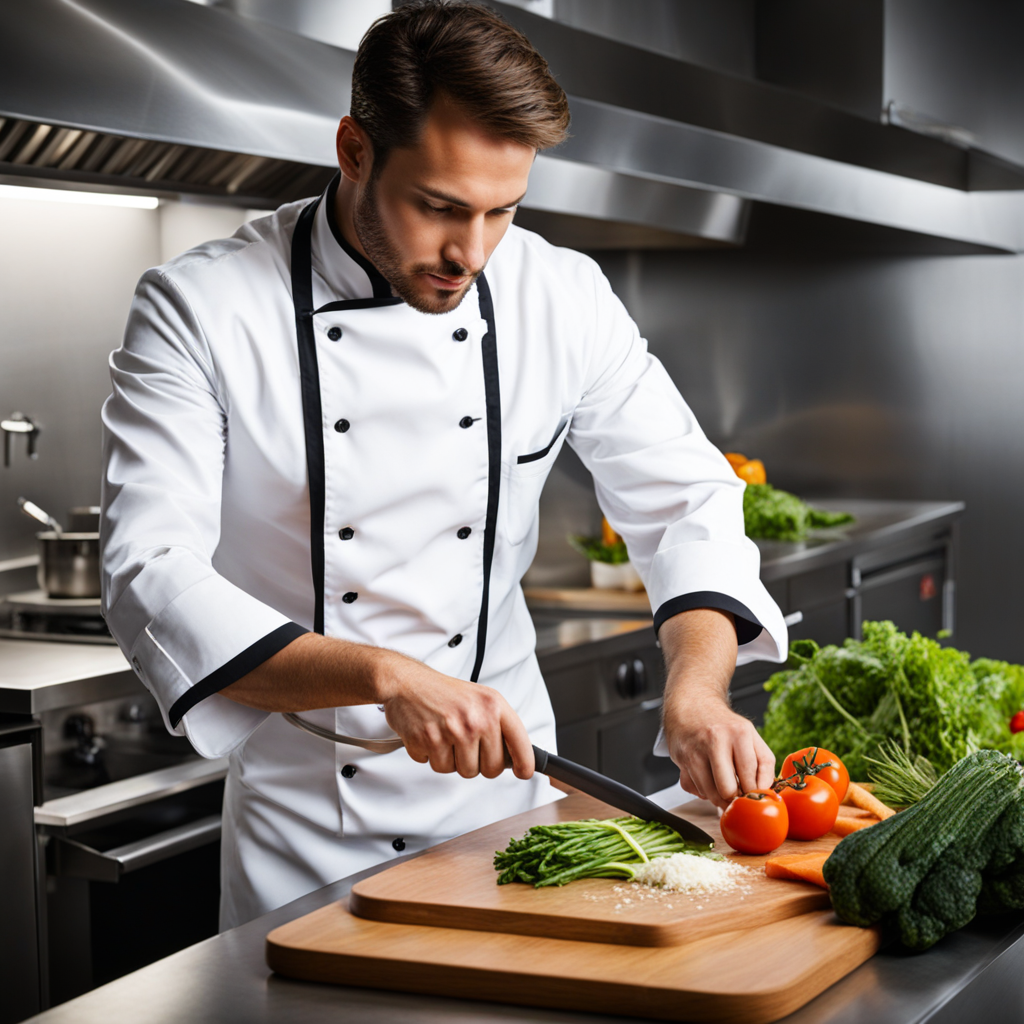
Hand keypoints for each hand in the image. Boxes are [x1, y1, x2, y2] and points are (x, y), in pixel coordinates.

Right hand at [376, 651, 534, 779]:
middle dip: (479, 762)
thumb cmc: (444, 693)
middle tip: (467, 744)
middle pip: (491, 768)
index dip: (524, 762)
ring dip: (454, 761)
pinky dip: (433, 757)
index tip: (524, 771)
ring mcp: (452, 731)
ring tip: (447, 737)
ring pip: (464, 772)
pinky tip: (432, 737)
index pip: (519, 740)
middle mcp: (475, 718)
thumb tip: (514, 757)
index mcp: (492, 705)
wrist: (407, 683)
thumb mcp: (480, 698)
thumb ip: (498, 724)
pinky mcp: (429, 742)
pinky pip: (438, 767)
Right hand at [663, 691, 775, 807]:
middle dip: (734, 798)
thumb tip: (764, 791)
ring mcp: (694, 749)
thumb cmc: (724, 725)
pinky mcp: (679, 758)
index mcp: (739, 733)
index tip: (752, 795)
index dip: (752, 793)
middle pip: (727, 789)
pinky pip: (693, 789)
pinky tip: (706, 778)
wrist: (692, 705)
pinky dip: (701, 790)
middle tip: (736, 794)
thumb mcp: (750, 735)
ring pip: (709, 793)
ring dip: (718, 797)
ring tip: (723, 786)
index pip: (750, 777)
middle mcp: (715, 739)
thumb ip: (764, 763)